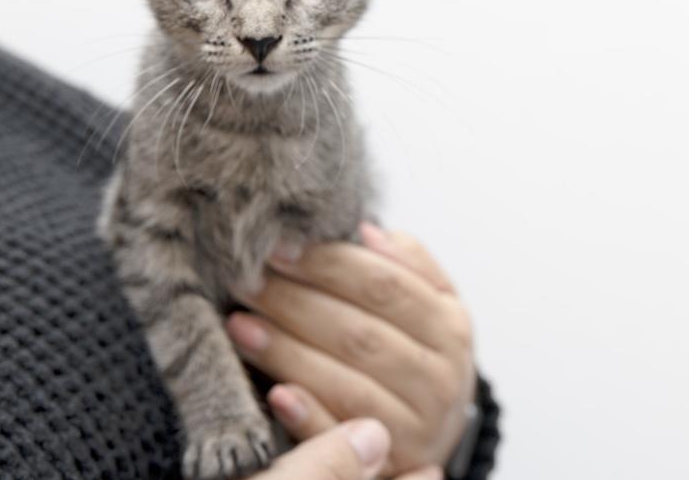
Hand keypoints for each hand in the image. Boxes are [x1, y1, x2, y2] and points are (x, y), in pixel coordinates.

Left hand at [228, 223, 474, 475]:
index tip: (278, 247)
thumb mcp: (430, 301)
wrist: (437, 423)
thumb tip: (367, 231)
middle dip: (294, 303)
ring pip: (345, 384)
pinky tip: (273, 392)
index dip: (328, 263)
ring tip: (239, 325)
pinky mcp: (389, 464)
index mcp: (449, 328)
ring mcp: (416, 427)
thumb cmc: (417, 347)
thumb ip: (406, 263)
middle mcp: (439, 380)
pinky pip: (340, 437)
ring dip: (286, 352)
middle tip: (245, 281)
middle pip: (358, 334)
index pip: (384, 286)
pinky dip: (306, 415)